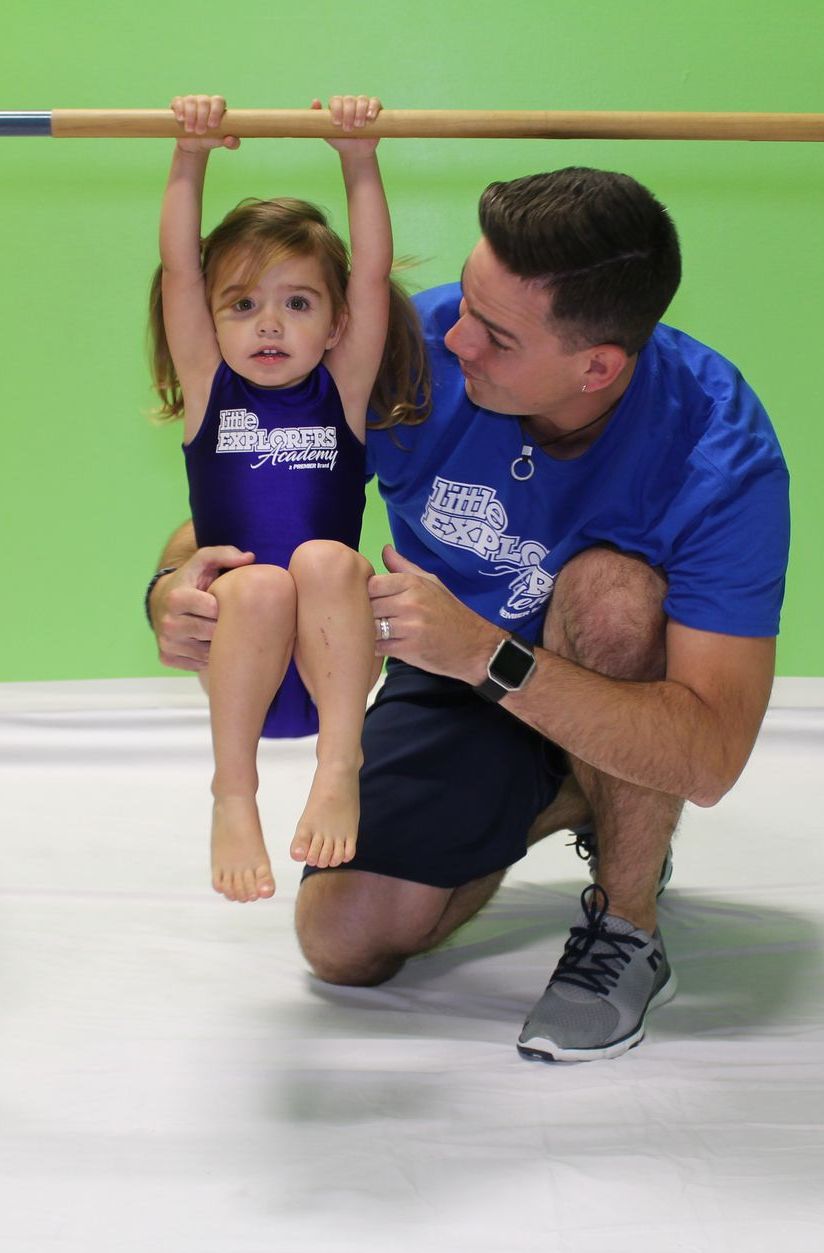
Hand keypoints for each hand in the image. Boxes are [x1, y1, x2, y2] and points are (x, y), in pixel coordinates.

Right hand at [150, 545, 254, 670]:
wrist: (162, 600)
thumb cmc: (191, 580)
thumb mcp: (204, 561)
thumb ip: (225, 554)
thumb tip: (249, 557)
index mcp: (176, 598)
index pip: (214, 610)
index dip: (225, 606)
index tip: (225, 602)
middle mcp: (167, 623)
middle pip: (212, 632)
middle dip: (224, 626)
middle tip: (227, 618)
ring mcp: (166, 643)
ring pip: (208, 652)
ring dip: (218, 643)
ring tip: (218, 629)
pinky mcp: (167, 658)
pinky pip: (199, 664)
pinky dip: (207, 655)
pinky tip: (206, 642)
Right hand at [171, 94, 239, 152]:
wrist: (195, 144)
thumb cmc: (211, 139)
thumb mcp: (222, 142)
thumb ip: (232, 143)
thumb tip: (231, 140)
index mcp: (217, 106)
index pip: (218, 101)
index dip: (216, 111)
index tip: (213, 126)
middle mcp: (204, 100)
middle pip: (204, 101)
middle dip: (202, 117)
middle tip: (201, 132)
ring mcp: (191, 101)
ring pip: (190, 101)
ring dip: (190, 116)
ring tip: (190, 130)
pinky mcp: (178, 104)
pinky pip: (178, 101)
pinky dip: (179, 109)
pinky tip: (181, 119)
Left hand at [311, 94, 381, 154]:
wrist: (355, 152)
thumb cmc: (340, 141)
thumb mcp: (326, 132)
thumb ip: (316, 117)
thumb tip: (315, 100)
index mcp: (337, 105)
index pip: (336, 100)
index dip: (337, 110)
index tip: (337, 124)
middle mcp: (350, 102)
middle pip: (349, 100)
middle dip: (348, 114)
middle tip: (348, 129)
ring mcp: (363, 105)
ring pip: (362, 100)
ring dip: (360, 112)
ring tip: (359, 125)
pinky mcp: (375, 109)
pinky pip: (375, 102)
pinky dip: (373, 108)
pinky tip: (370, 117)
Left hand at [368, 545, 500, 680]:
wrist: (475, 645)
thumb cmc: (450, 612)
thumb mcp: (432, 582)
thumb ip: (404, 567)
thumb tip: (385, 549)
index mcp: (412, 583)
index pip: (371, 584)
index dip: (365, 593)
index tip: (371, 600)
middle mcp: (410, 602)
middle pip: (367, 606)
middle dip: (364, 614)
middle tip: (370, 619)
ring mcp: (409, 626)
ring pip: (370, 627)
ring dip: (369, 632)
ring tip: (376, 632)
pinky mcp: (408, 649)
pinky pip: (378, 646)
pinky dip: (377, 647)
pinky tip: (384, 645)